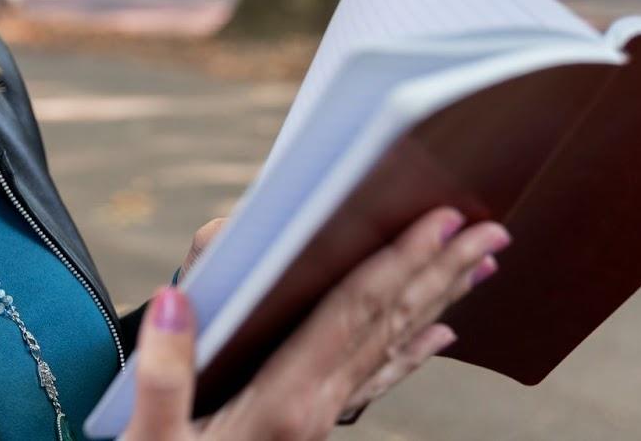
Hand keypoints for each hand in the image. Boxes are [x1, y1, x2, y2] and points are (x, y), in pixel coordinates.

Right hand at [125, 207, 508, 439]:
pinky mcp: (309, 429)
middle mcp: (314, 411)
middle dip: (441, 272)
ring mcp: (319, 423)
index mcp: (282, 402)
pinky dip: (412, 354)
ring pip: (392, 350)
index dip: (398, 263)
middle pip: (389, 326)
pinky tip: (439, 337)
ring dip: (438, 302)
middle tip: (491, 229)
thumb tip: (176, 300)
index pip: (353, 315)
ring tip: (480, 266)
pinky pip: (376, 382)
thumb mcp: (150, 440)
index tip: (440, 221)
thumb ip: (161, 375)